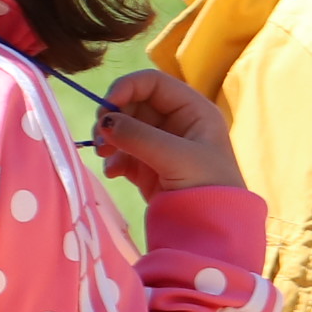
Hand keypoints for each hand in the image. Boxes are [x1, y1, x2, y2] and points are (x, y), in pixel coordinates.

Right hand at [89, 66, 246, 198]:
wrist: (212, 229)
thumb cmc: (207, 187)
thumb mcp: (176, 157)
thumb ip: (138, 135)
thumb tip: (103, 121)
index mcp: (193, 110)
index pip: (152, 82)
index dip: (125, 87)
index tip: (104, 108)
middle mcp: (175, 122)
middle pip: (131, 102)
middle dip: (111, 117)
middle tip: (99, 137)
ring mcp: (159, 143)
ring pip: (122, 126)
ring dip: (107, 138)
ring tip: (103, 155)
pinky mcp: (146, 164)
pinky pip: (120, 150)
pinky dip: (112, 159)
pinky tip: (114, 173)